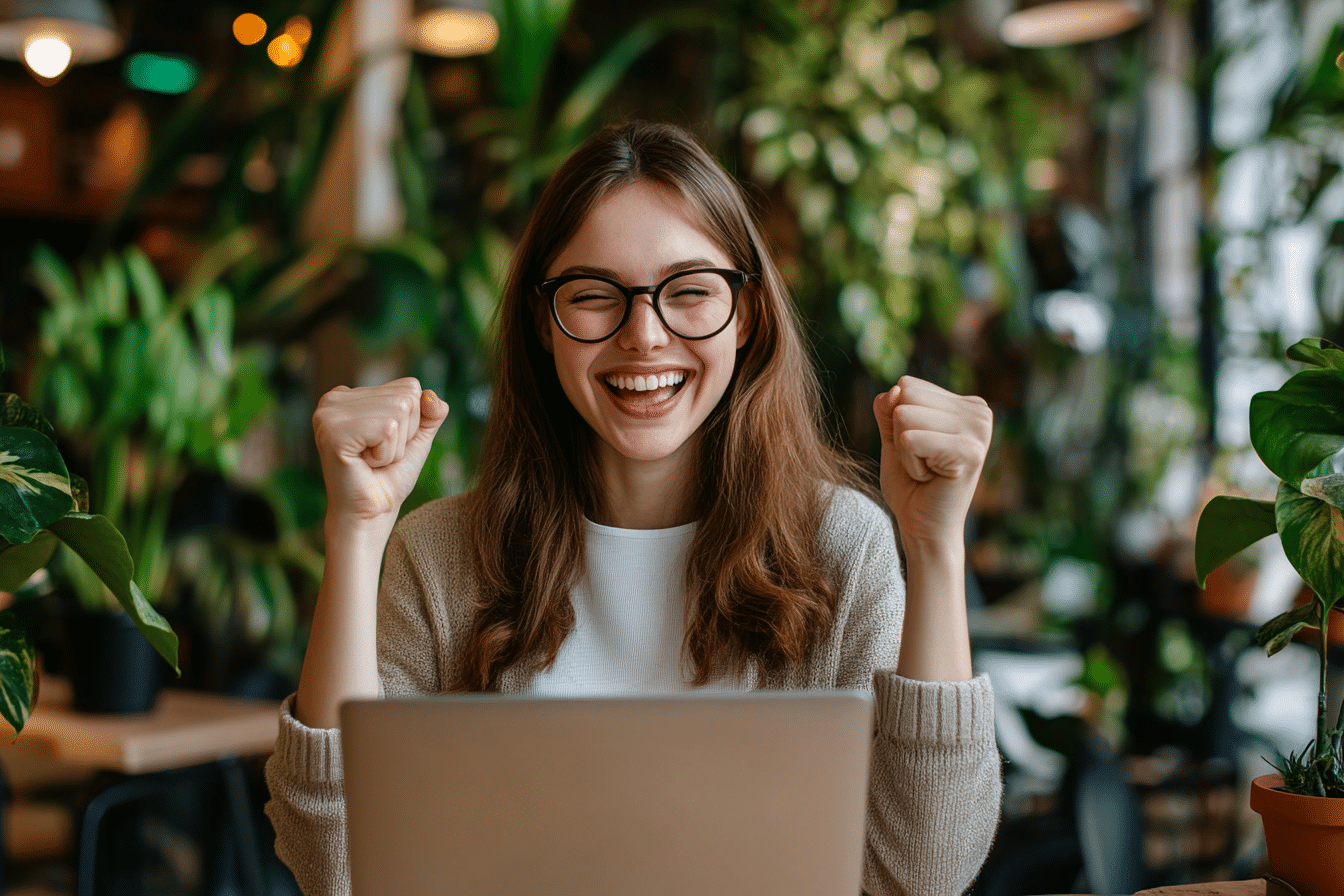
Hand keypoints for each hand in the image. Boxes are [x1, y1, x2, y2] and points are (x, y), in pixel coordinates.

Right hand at [312, 378, 448, 525]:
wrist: (371, 514)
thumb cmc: (389, 477)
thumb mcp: (417, 438)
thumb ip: (431, 412)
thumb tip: (429, 394)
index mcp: (350, 394)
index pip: (409, 386)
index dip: (411, 423)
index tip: (385, 444)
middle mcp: (334, 398)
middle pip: (406, 397)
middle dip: (403, 435)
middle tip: (378, 457)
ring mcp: (329, 413)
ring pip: (398, 411)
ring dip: (394, 446)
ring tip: (370, 461)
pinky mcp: (333, 431)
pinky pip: (387, 429)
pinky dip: (386, 454)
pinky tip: (364, 464)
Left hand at [872, 376, 991, 549]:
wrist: (923, 528)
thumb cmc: (911, 484)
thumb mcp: (894, 437)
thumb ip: (890, 408)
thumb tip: (895, 389)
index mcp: (966, 404)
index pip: (908, 385)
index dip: (899, 421)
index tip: (920, 449)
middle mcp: (980, 411)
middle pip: (906, 395)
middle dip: (901, 434)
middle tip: (923, 461)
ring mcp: (979, 431)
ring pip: (904, 416)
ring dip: (905, 450)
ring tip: (928, 469)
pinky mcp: (969, 452)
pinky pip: (909, 440)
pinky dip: (909, 463)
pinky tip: (931, 477)